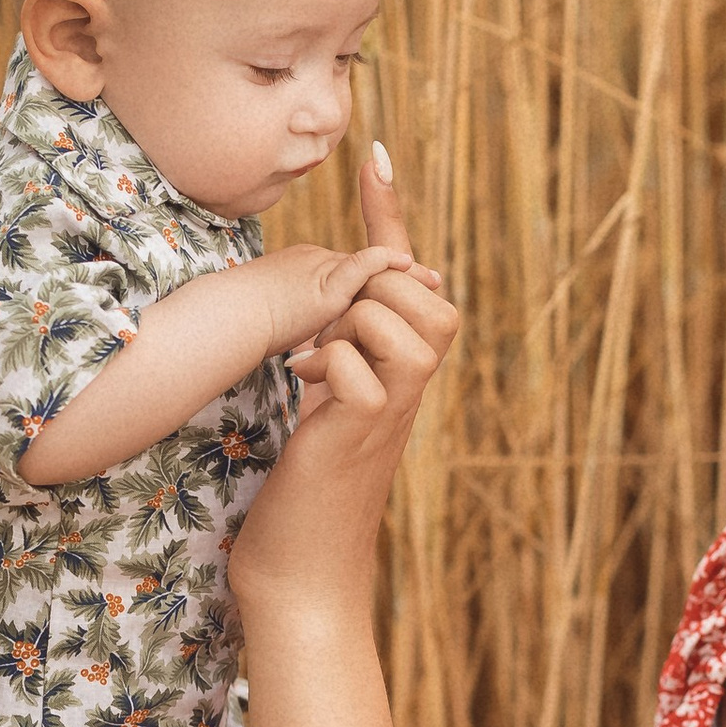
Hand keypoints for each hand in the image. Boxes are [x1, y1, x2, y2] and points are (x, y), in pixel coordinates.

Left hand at [230, 152, 458, 621]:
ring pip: (404, 318)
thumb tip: (337, 296)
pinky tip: (307, 388)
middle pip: (427, 290)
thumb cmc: (298, 496)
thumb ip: (332, 352)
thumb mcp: (314, 406)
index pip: (403, 274)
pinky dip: (334, 364)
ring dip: (354, 325)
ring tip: (317, 366)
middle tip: (328, 336)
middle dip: (378, 289)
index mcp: (392, 371)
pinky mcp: (363, 431)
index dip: (388, 212)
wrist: (299, 576)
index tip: (372, 150)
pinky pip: (369, 365)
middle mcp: (405, 386)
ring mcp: (392, 410)